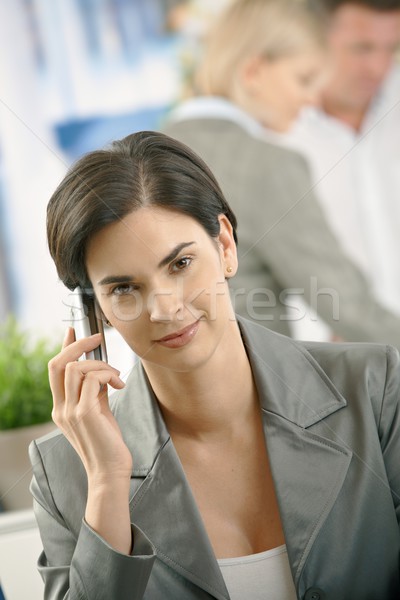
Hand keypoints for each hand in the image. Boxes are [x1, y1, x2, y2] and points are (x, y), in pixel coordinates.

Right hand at [49, 327, 132, 482]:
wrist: (110, 472)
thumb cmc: (107, 443)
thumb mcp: (98, 412)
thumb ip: (94, 392)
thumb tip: (100, 371)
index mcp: (61, 408)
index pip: (55, 371)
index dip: (64, 348)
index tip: (74, 332)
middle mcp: (60, 409)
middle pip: (57, 364)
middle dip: (78, 345)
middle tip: (97, 339)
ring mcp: (70, 411)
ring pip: (75, 368)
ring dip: (100, 364)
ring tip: (116, 376)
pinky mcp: (84, 413)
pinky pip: (93, 379)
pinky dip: (108, 375)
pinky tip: (119, 384)